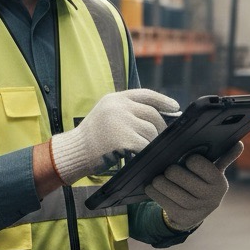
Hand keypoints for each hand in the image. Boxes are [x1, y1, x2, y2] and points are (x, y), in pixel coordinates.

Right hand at [50, 89, 179, 184]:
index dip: (163, 100)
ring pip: (150, 130)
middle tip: (162, 136)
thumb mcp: (107, 114)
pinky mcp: (122, 139)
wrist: (74, 151)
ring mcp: (120, 121)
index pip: (146, 94)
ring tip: (149, 147)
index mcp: (115, 98)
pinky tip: (144, 154)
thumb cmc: (92, 137)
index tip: (175, 107)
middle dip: (160, 126)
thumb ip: (127, 110)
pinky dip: (147, 150)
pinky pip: (145, 144)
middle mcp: (118, 106)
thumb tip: (158, 114)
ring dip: (153, 140)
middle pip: (152, 113)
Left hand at [145, 143, 242, 230]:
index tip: (188, 159)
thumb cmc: (203, 183)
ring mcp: (196, 209)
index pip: (201, 165)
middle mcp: (210, 197)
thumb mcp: (213, 172)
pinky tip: (151, 187)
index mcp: (219, 182)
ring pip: (173, 192)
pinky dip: (155, 193)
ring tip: (156, 178)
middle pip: (184, 179)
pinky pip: (165, 203)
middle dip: (172, 171)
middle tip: (167, 168)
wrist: (196, 212)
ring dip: (161, 183)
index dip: (192, 160)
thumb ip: (224, 157)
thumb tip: (240, 144)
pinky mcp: (182, 217)